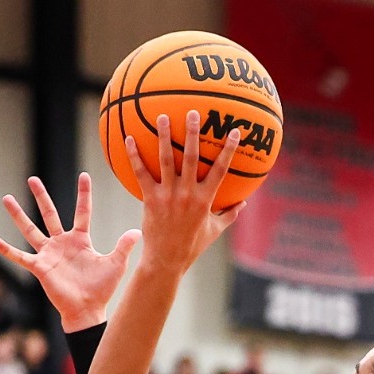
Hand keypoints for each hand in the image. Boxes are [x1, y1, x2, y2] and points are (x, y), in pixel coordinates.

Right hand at [0, 174, 139, 332]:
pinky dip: (6, 249)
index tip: (83, 175)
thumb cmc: (101, 289)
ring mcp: (49, 254)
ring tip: (6, 198)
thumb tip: (138, 231)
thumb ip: (124, 246)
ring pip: (31, 229)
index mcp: (80, 240)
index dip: (83, 194)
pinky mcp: (40, 268)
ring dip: (18, 215)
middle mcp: (62, 243)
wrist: (87, 310)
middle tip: (32, 179)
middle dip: (41, 196)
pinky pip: (20, 256)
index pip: (82, 211)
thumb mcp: (115, 264)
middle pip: (50, 214)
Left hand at [126, 111, 243, 273]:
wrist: (166, 260)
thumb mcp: (214, 230)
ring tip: (161, 117)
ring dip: (164, 137)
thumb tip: (244, 202)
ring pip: (166, 160)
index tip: (234, 130)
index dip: (228, 149)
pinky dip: (135, 156)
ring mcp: (168, 195)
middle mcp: (188, 194)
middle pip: (192, 157)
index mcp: (206, 199)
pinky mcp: (150, 199)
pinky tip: (129, 139)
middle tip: (192, 112)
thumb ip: (229, 214)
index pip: (221, 169)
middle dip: (193, 133)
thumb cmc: (192, 245)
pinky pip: (141, 173)